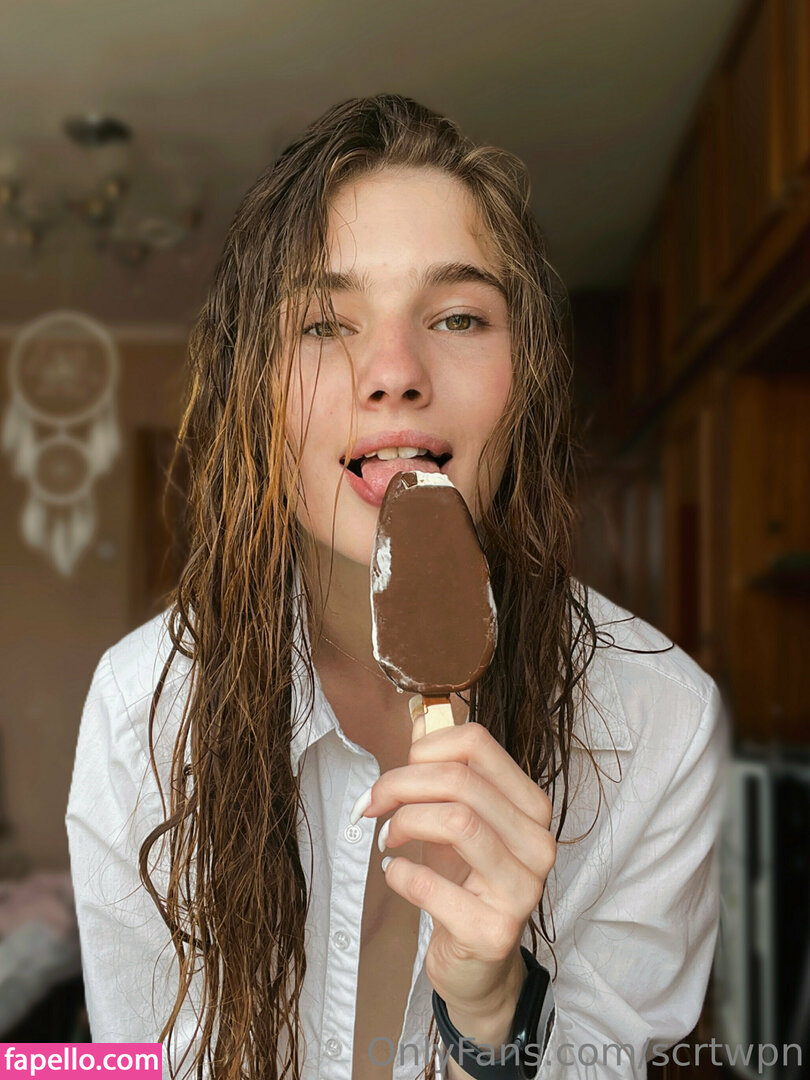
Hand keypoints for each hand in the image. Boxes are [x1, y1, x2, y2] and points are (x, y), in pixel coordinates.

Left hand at [356, 715, 555, 1024]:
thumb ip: (443, 771)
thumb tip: (419, 721)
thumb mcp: (457, 819)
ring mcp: (522, 889)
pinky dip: (400, 873)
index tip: (396, 770)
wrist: (479, 965)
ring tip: (387, 837)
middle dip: (401, 785)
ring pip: (457, 821)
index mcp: (530, 806)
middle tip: (373, 804)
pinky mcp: (494, 931)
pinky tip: (394, 874)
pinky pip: (432, 885)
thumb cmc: (465, 882)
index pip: (478, 744)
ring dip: (405, 823)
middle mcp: (537, 843)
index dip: (425, 749)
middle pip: (460, 782)